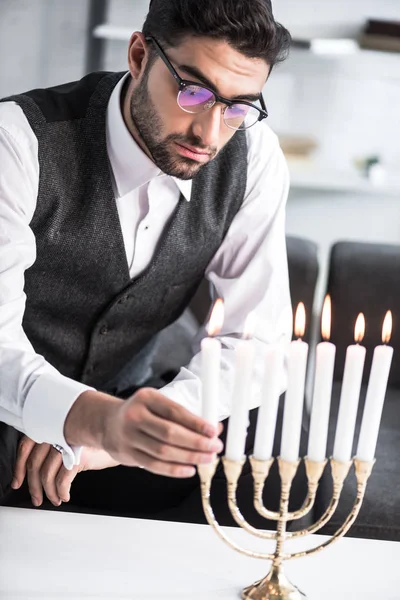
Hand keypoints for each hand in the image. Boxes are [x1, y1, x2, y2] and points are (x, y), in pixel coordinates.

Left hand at [11, 436, 117, 506]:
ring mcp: (67, 444)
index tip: (18, 482)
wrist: (118, 439)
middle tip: (37, 498)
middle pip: (35, 464)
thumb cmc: (94, 442)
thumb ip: (52, 450)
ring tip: (55, 499)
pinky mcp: (78, 455)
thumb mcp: (68, 442)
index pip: (26, 446)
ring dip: (50, 492)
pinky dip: (62, 492)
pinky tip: (65, 496)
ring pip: (47, 475)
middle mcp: (56, 433)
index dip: (19, 467)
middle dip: (34, 486)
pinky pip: (62, 480)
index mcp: (51, 427)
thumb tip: (36, 473)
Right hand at [102, 388, 223, 477]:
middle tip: (214, 448)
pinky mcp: (127, 454)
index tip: (212, 431)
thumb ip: (185, 416)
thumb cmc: (140, 413)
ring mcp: (129, 436)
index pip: (175, 411)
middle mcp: (135, 415)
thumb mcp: (158, 405)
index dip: (195, 423)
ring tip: (206, 459)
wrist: (107, 422)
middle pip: (169, 433)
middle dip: (196, 442)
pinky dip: (173, 469)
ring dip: (188, 457)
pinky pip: (153, 465)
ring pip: (163, 451)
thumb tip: (215, 428)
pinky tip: (189, 469)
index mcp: (146, 398)